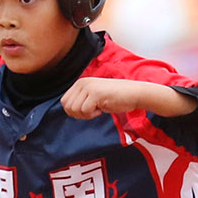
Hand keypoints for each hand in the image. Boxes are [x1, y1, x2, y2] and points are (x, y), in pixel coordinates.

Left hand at [61, 77, 192, 119]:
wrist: (133, 93)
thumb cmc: (115, 97)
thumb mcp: (93, 96)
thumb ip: (81, 100)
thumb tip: (68, 110)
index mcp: (80, 83)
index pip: (64, 101)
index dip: (74, 111)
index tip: (88, 109)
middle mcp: (82, 83)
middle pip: (67, 107)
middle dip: (79, 114)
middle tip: (93, 110)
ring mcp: (88, 88)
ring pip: (75, 110)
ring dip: (86, 114)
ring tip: (98, 108)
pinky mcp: (95, 94)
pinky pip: (85, 112)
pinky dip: (93, 114)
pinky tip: (102, 108)